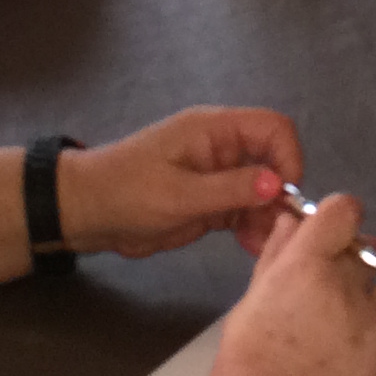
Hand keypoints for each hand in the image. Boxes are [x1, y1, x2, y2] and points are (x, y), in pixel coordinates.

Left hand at [61, 108, 305, 258]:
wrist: (87, 213)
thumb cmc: (127, 192)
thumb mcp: (179, 194)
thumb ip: (229, 189)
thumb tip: (278, 184)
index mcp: (214, 130)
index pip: (273, 128)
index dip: (288, 157)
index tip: (284, 195)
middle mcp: (222, 149)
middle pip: (273, 161)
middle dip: (281, 194)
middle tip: (281, 230)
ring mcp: (217, 176)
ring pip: (262, 191)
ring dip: (268, 216)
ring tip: (264, 245)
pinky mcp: (210, 202)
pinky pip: (244, 211)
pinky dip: (252, 228)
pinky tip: (252, 247)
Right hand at [207, 194, 375, 375]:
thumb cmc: (246, 364)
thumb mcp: (251, 302)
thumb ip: (276, 257)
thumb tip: (292, 222)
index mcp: (306, 264)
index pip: (343, 211)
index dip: (338, 220)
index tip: (330, 236)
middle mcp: (346, 284)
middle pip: (362, 252)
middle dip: (347, 265)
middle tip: (325, 298)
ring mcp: (374, 320)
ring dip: (368, 301)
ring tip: (342, 334)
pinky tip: (361, 351)